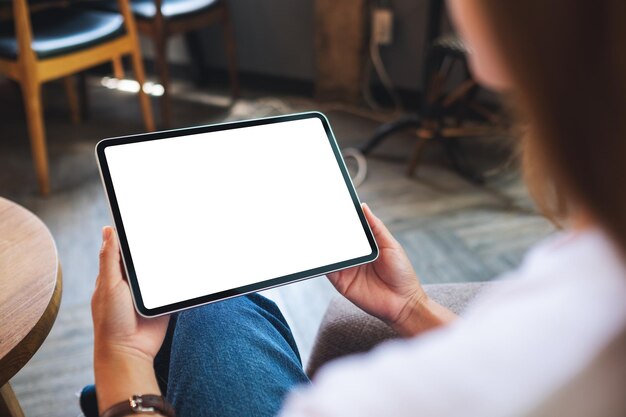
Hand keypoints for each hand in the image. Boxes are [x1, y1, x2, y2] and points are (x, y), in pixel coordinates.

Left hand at [91, 226, 168, 361]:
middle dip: (152, 246)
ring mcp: (146, 292)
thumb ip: (109, 258)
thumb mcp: (108, 285)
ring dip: (166, 262)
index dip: (129, 235)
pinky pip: (171, 285)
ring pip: (158, 270)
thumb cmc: (111, 321)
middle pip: (143, 257)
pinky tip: (185, 265)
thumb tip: (108, 230)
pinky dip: (176, 278)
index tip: (140, 217)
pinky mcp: (161, 301)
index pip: (121, 249)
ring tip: (179, 243)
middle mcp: (130, 282)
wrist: (130, 351)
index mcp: (113, 275)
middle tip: (166, 227)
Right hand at [327, 204, 426, 331]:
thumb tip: (363, 206)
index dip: (340, 219)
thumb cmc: (401, 273)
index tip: (330, 206)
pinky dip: (321, 262)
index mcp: (364, 245)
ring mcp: (345, 268)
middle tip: (317, 217)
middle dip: (326, 229)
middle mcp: (353, 255)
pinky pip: (327, 269)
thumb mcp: (391, 245)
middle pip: (335, 240)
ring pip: (328, 253)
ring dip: (321, 244)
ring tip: (314, 231)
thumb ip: (376, 227)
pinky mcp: (340, 282)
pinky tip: (319, 253)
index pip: (348, 229)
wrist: (403, 303)